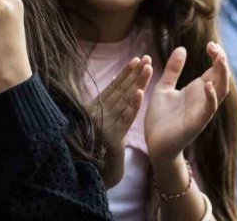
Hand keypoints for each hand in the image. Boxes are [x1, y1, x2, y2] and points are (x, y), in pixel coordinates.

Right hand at [86, 56, 152, 186]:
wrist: (89, 178)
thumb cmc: (93, 152)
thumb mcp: (98, 126)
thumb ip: (104, 106)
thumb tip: (112, 83)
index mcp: (94, 110)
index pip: (113, 88)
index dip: (125, 74)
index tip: (136, 59)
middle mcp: (97, 114)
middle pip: (120, 91)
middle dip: (134, 73)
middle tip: (146, 58)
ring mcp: (102, 125)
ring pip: (123, 101)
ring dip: (136, 84)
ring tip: (147, 68)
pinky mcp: (109, 138)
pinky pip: (124, 120)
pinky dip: (132, 106)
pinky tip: (140, 93)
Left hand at [145, 42, 229, 164]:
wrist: (154, 143)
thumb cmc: (160, 117)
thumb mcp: (164, 87)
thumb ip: (173, 69)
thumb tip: (181, 48)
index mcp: (197, 90)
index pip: (214, 70)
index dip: (216, 56)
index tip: (210, 44)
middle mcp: (203, 99)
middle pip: (221, 78)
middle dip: (221, 62)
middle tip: (215, 47)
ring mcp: (202, 111)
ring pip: (220, 91)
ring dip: (222, 75)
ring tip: (220, 59)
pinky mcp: (196, 123)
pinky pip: (208, 109)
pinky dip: (210, 97)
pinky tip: (206, 84)